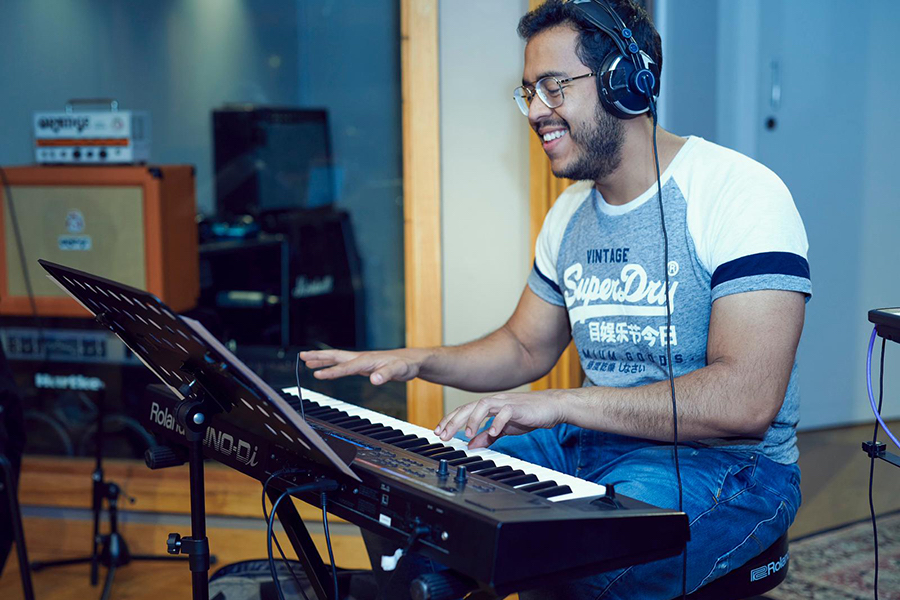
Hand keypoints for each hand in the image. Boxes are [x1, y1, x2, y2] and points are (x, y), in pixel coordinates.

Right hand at [299, 348, 426, 385]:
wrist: (412, 360)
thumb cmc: (406, 365)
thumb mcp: (399, 371)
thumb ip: (386, 374)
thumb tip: (374, 379)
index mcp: (367, 360)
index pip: (346, 367)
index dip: (331, 371)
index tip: (317, 374)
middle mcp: (362, 358)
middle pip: (336, 356)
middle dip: (318, 357)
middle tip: (301, 356)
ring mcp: (362, 361)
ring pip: (338, 359)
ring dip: (322, 359)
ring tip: (306, 360)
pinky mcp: (364, 365)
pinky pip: (344, 365)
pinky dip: (333, 366)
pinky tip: (328, 368)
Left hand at [434, 390, 568, 448]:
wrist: (551, 407)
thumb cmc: (528, 414)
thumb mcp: (503, 428)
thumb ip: (487, 435)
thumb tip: (472, 445)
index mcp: (489, 407)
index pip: (464, 411)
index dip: (450, 420)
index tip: (438, 432)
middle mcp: (494, 402)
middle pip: (468, 407)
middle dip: (454, 420)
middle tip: (443, 434)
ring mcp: (506, 403)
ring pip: (483, 405)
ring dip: (473, 419)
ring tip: (467, 433)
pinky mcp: (518, 407)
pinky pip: (505, 412)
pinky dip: (497, 422)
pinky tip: (493, 432)